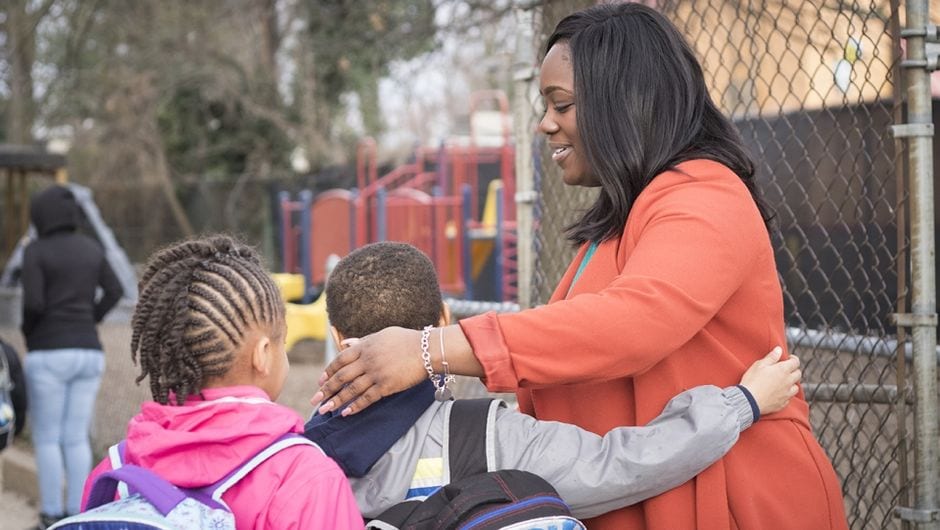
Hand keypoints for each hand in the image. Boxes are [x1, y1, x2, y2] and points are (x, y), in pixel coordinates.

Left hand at [311, 327, 426, 415]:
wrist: (427, 350)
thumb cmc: (406, 340)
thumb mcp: (382, 335)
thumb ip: (362, 341)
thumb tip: (345, 343)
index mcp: (364, 346)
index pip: (340, 360)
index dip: (329, 372)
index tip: (321, 382)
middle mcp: (367, 360)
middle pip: (341, 377)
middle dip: (326, 390)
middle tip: (315, 400)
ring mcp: (376, 374)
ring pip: (351, 390)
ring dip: (336, 401)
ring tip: (324, 411)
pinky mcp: (386, 386)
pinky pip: (367, 398)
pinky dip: (355, 406)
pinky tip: (346, 413)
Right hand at [739, 346, 801, 415]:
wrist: (748, 400)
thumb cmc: (752, 381)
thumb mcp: (759, 365)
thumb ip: (771, 357)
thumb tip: (779, 350)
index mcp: (783, 370)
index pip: (795, 362)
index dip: (793, 359)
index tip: (788, 358)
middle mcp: (788, 382)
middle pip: (798, 374)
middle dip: (793, 370)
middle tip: (785, 369)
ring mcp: (786, 393)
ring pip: (796, 387)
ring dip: (792, 383)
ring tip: (784, 382)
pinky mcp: (783, 403)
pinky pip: (789, 398)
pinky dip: (786, 394)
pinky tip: (779, 393)